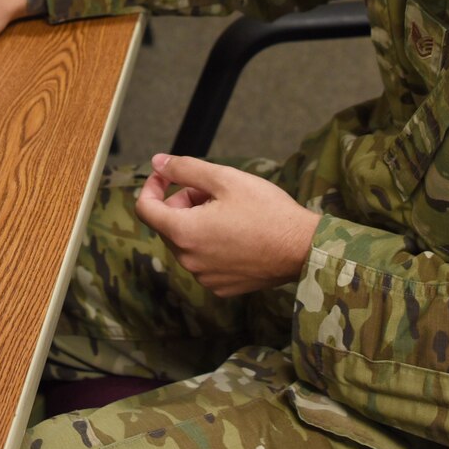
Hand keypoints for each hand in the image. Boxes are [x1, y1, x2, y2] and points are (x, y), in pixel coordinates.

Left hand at [133, 154, 322, 297]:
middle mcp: (189, 260)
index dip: (152, 186)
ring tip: (230, 211)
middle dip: (183, 202)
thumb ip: (185, 169)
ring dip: (197, 223)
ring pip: (187, 242)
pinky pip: (204, 260)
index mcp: (184, 233)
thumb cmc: (267, 211)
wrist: (303, 248)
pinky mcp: (221, 286)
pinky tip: (238, 234)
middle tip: (214, 190)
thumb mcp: (225, 179)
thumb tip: (157, 162)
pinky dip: (211, 244)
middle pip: (168, 224)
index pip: (145, 209)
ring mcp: (205, 277)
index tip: (166, 174)